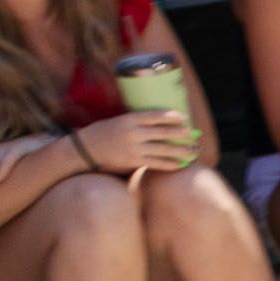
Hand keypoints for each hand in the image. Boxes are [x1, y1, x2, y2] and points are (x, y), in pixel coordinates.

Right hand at [76, 109, 194, 175]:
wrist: (84, 150)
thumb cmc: (103, 133)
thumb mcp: (118, 121)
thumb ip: (136, 122)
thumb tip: (159, 123)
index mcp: (128, 119)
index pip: (154, 116)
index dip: (171, 116)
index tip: (184, 117)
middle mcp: (132, 133)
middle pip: (163, 133)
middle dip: (182, 134)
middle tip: (194, 135)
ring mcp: (134, 148)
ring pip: (164, 149)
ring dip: (182, 151)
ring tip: (194, 151)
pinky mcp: (134, 162)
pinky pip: (157, 163)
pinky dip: (171, 164)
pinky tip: (181, 164)